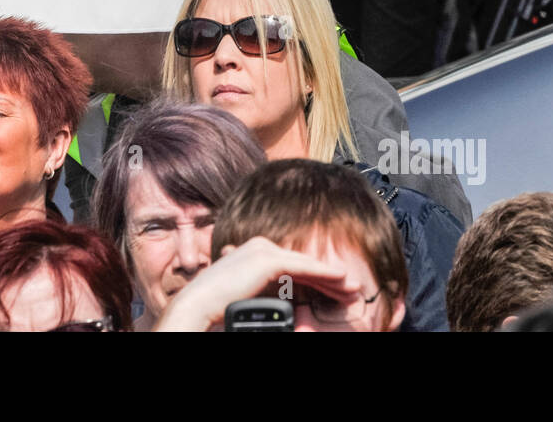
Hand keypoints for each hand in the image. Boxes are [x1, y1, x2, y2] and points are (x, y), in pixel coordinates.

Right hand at [154, 236, 351, 331]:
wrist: (198, 306)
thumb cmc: (216, 306)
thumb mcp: (243, 295)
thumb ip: (259, 292)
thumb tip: (279, 301)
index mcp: (253, 254)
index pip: (293, 267)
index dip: (316, 280)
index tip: (335, 293)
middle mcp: (259, 246)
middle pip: (302, 264)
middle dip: (328, 279)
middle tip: (351, 291)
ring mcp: (262, 250)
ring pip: (306, 265)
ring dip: (332, 278)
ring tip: (354, 289)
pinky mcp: (267, 259)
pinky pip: (303, 267)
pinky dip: (325, 273)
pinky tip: (342, 279)